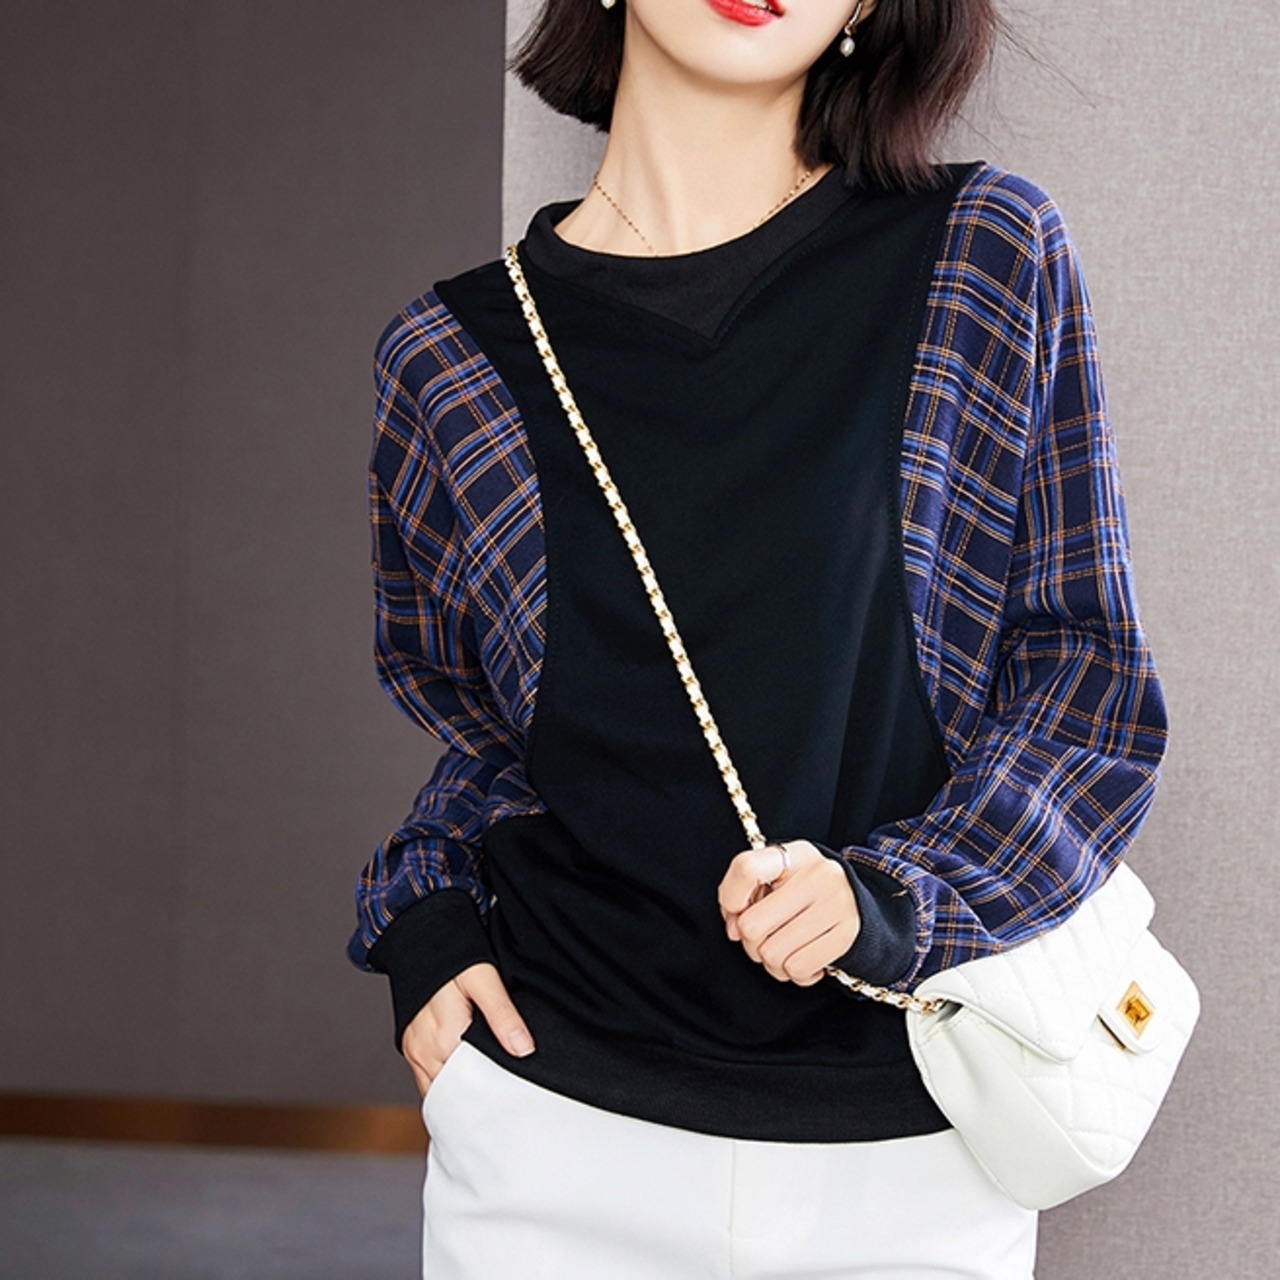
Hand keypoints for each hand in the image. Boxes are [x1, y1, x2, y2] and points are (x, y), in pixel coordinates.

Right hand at [402, 962, 534, 1098]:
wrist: (420, 937)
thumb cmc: (453, 954)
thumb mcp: (484, 979)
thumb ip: (503, 1015)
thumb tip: (524, 1049)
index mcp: (444, 1039)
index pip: (472, 1085)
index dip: (494, 1091)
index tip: (513, 1096)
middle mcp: (424, 1051)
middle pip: (454, 1091)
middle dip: (477, 1097)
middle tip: (505, 1098)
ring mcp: (414, 1050)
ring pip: (439, 1088)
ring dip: (460, 1091)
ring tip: (488, 1090)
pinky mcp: (411, 1045)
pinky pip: (427, 1077)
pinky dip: (446, 1082)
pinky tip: (465, 1078)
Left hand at [717, 840, 860, 986]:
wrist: (858, 905)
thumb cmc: (804, 892)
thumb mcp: (776, 878)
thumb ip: (743, 894)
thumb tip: (734, 930)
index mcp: (794, 854)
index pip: (746, 869)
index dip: (730, 897)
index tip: (737, 909)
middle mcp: (819, 874)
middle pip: (752, 926)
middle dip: (750, 941)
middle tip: (765, 935)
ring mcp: (837, 904)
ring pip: (773, 954)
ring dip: (772, 961)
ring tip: (785, 948)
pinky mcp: (847, 935)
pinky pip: (798, 969)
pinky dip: (794, 972)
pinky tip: (804, 957)